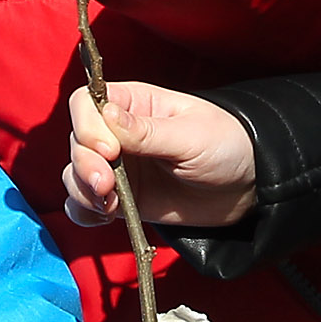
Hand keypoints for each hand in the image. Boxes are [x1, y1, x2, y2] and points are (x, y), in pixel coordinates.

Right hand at [64, 82, 258, 230]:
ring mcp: (117, 167)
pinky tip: (103, 218)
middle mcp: (117, 133)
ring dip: (83, 191)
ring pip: (75, 174)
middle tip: (107, 186)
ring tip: (109, 206)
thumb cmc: (225, 146)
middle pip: (77, 142)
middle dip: (85, 166)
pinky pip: (85, 204)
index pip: (85, 104)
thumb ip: (148, 131)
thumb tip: (106, 115)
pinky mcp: (120, 197)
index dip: (87, 127)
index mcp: (133, 103)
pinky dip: (84, 212)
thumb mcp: (191, 136)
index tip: (110, 151)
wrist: (246, 187)